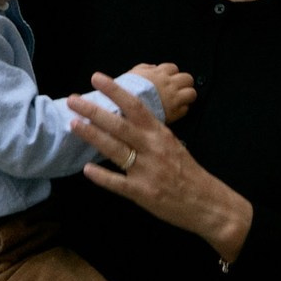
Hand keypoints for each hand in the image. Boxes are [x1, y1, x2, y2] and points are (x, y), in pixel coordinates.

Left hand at [68, 75, 251, 263]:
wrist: (207, 203)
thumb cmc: (186, 170)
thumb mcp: (171, 143)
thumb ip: (149, 131)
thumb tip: (123, 114)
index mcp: (159, 133)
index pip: (135, 106)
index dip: (115, 90)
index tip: (97, 78)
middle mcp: (152, 148)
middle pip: (119, 125)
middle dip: (93, 111)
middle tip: (72, 100)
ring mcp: (147, 170)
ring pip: (115, 149)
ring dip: (92, 136)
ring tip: (74, 125)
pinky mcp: (142, 192)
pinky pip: (118, 183)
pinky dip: (102, 176)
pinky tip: (87, 170)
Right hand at [128, 61, 195, 123]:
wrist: (126, 108)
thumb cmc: (127, 91)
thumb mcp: (132, 73)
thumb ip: (145, 68)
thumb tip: (153, 67)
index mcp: (159, 74)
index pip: (174, 68)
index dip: (171, 73)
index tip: (168, 78)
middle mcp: (169, 84)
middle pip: (188, 78)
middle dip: (184, 83)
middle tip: (178, 88)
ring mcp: (174, 98)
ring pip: (192, 93)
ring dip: (186, 95)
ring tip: (179, 99)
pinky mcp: (175, 112)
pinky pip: (186, 109)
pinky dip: (181, 109)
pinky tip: (173, 110)